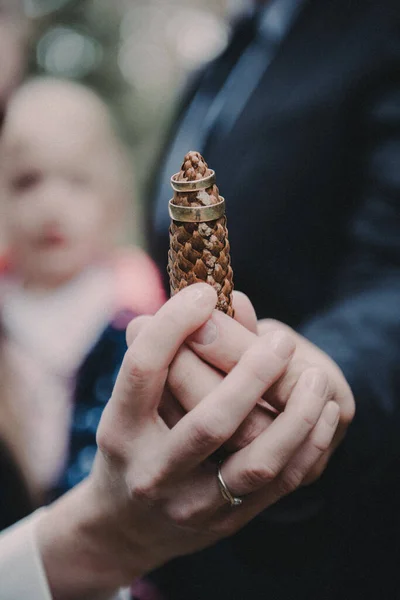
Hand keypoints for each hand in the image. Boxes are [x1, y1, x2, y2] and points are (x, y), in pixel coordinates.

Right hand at [36, 284, 335, 598]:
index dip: (174, 324)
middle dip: (251, 374)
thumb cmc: (134, 443)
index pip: (143, 369)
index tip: (203, 291)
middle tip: (281, 341)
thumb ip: (171, 352)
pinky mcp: (225, 521)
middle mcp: (152, 472)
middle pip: (209, 422)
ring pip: (255, 462)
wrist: (128, 524)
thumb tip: (222, 301)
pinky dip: (306, 445)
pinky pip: (279, 485)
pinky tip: (320, 412)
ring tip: (315, 378)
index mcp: (120, 429)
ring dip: (294, 416)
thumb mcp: (134, 401)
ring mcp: (191, 504)